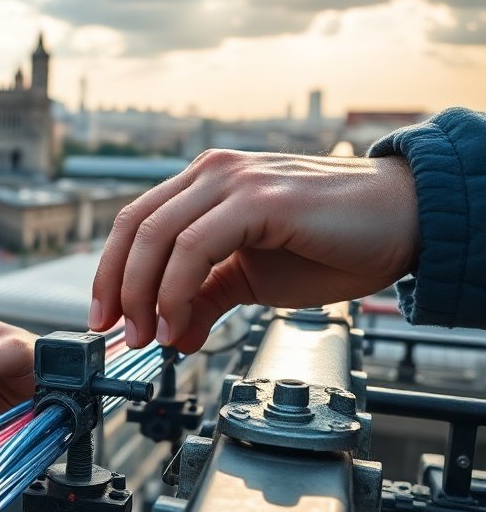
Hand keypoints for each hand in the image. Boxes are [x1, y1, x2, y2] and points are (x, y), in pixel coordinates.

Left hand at [90, 150, 418, 352]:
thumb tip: (171, 334)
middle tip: (123, 335)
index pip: (134, 224)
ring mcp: (236, 180)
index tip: (104, 319)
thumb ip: (206, 297)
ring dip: (144, 296)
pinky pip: (195, 246)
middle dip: (116, 289)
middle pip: (134, 228)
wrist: (408, 223)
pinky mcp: (261, 198)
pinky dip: (177, 291)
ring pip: (157, 236)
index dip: (108, 273)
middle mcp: (214, 173)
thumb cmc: (335, 242)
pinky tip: (181, 325)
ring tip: (152, 338)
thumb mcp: (252, 277)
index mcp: (204, 184)